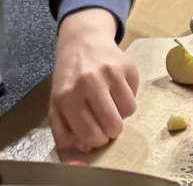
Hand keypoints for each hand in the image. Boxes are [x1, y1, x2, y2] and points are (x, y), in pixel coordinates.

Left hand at [50, 9, 137, 152]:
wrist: (83, 41)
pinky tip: (117, 90)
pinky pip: (136, 96)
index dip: (96, 141)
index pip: (89, 134)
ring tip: (111, 105)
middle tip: (106, 124)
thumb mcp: (56, 104)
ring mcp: (110, 73)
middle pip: (112, 126)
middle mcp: (88, 83)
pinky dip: (128, 99)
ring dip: (121, 114)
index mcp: (66, 97)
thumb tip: (83, 150)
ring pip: (128, 112)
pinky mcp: (128, 66)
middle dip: (111, 131)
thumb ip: (64, 131)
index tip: (96, 136)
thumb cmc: (69, 78)